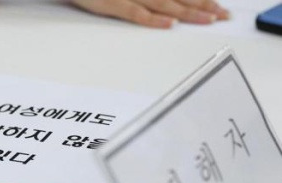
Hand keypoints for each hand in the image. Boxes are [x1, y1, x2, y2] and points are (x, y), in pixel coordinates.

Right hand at [70, 0, 229, 27]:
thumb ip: (147, 0)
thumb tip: (166, 11)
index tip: (220, 8)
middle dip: (204, 6)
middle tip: (224, 17)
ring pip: (164, 4)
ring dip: (187, 12)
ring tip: (207, 20)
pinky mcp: (113, 3)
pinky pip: (136, 13)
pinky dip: (153, 20)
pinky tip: (169, 25)